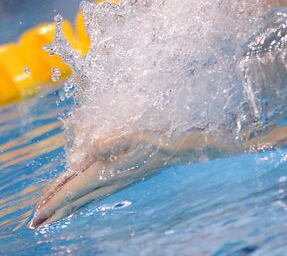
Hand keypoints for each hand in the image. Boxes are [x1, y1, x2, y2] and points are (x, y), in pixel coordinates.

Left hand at [29, 129, 233, 228]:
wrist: (180, 147)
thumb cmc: (158, 138)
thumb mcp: (135, 134)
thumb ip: (110, 141)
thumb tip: (88, 150)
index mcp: (108, 170)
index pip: (74, 189)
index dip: (54, 200)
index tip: (37, 214)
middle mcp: (109, 179)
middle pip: (76, 198)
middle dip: (55, 209)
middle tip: (35, 223)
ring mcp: (117, 180)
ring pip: (85, 197)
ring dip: (66, 206)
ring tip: (52, 215)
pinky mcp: (122, 175)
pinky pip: (95, 191)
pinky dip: (82, 198)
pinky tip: (82, 198)